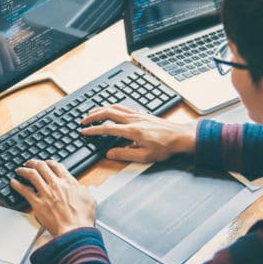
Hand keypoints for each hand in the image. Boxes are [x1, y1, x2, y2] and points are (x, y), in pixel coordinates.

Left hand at [10, 160, 96, 235]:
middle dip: (34, 163)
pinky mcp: (37, 204)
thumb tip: (80, 188)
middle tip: (31, 163)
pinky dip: (17, 185)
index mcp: (69, 182)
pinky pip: (25, 191)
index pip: (57, 166)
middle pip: (42, 167)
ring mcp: (46, 193)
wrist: (75, 230)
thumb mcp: (89, 199)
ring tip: (20, 170)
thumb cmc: (82, 219)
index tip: (47, 163)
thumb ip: (82, 190)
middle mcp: (56, 185)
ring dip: (24, 170)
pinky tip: (13, 183)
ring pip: (32, 175)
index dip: (50, 162)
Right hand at [80, 104, 197, 162]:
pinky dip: (112, 107)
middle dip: (93, 116)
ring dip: (101, 109)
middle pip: (108, 113)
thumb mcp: (145, 156)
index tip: (84, 132)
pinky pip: (123, 107)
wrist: (179, 137)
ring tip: (92, 113)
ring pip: (115, 107)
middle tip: (83, 121)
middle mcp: (133, 120)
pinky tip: (110, 111)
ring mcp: (137, 115)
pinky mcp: (141, 114)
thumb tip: (109, 153)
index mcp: (132, 131)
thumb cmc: (165, 147)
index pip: (107, 129)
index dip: (93, 130)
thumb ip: (125, 154)